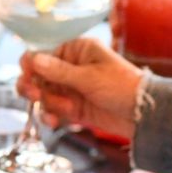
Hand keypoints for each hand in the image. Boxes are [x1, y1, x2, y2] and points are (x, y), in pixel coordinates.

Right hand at [17, 38, 142, 139]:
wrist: (143, 115)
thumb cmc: (123, 87)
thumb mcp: (90, 78)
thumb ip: (59, 71)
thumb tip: (32, 58)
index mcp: (76, 50)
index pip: (42, 54)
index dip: (31, 66)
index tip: (28, 77)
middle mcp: (70, 67)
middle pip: (37, 76)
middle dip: (34, 87)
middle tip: (35, 95)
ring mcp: (71, 89)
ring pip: (43, 95)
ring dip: (49, 104)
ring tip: (66, 110)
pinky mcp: (73, 108)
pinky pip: (52, 111)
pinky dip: (51, 116)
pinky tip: (55, 122)